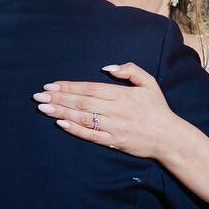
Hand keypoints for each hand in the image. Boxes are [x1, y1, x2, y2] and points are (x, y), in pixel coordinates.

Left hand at [32, 63, 181, 157]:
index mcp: (121, 94)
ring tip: (43, 107)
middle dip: (58, 98)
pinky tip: (60, 123)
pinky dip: (75, 129)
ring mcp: (113, 127)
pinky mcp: (113, 141)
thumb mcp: (149, 83)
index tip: (51, 85)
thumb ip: (130, 70)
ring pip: (83, 118)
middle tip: (38, 96)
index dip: (69, 86)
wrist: (169, 137)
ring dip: (61, 112)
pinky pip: (90, 135)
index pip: (89, 88)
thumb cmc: (157, 109)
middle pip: (82, 102)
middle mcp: (115, 110)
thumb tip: (107, 67)